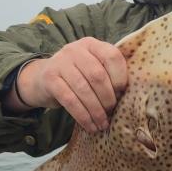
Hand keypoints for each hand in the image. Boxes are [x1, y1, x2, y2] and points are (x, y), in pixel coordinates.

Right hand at [12, 38, 127, 133]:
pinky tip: (90, 126)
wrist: (41, 79)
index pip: (112, 56)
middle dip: (108, 98)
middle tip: (112, 112)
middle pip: (98, 75)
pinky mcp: (50, 79)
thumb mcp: (92, 68)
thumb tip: (130, 96)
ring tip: (103, 124)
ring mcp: (60, 62)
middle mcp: (75, 49)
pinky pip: (70, 100)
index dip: (120, 78)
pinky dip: (82, 116)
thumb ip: (109, 74)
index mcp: (92, 44)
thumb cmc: (76, 76)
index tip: (122, 94)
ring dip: (96, 111)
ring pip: (84, 89)